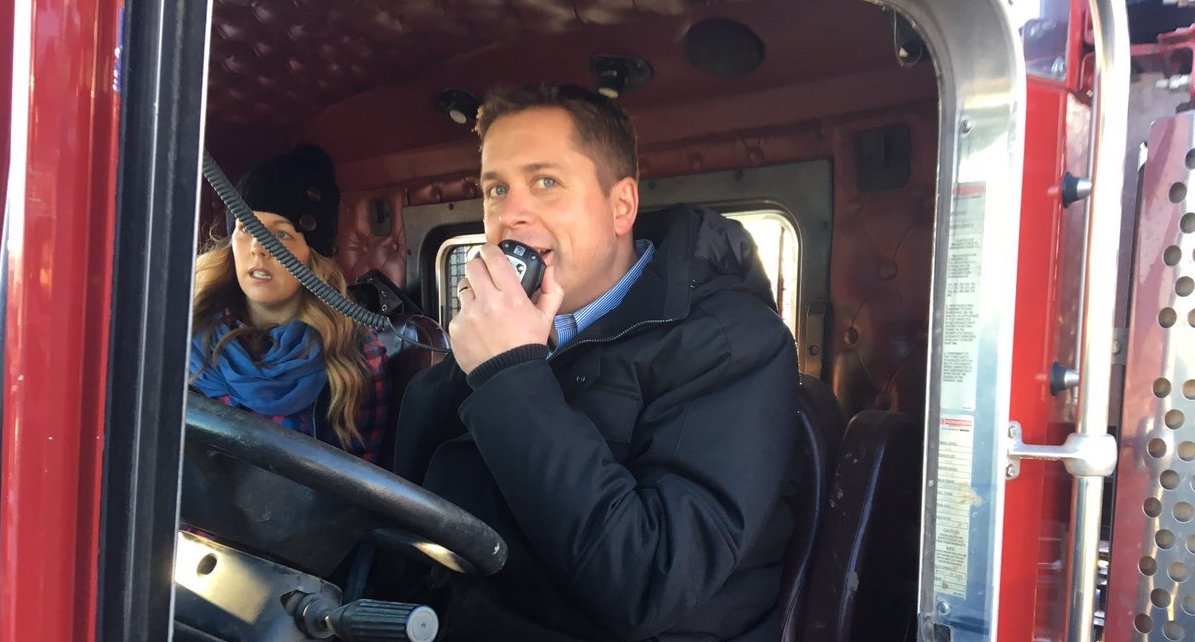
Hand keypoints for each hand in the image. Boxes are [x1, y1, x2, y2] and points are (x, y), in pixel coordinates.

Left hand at [449, 244, 563, 373]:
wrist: (508, 374)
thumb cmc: (526, 346)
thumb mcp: (546, 318)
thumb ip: (551, 291)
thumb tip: (550, 271)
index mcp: (511, 297)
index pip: (494, 259)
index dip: (490, 250)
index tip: (489, 251)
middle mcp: (488, 302)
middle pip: (473, 267)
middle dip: (478, 267)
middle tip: (484, 274)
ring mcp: (469, 314)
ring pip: (463, 288)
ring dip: (472, 292)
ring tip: (483, 305)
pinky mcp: (456, 327)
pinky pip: (458, 311)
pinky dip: (466, 315)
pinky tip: (478, 326)